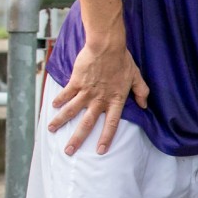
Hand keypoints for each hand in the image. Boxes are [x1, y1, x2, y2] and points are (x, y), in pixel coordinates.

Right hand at [48, 38, 149, 154]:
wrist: (107, 46)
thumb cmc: (123, 60)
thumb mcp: (136, 77)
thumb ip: (141, 92)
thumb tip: (145, 105)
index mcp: (115, 100)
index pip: (112, 124)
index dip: (106, 138)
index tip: (100, 151)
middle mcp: (100, 100)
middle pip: (87, 123)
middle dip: (77, 139)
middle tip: (69, 151)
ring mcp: (86, 91)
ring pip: (71, 111)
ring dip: (61, 121)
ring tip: (52, 129)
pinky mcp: (76, 81)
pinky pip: (66, 94)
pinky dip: (59, 100)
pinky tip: (52, 106)